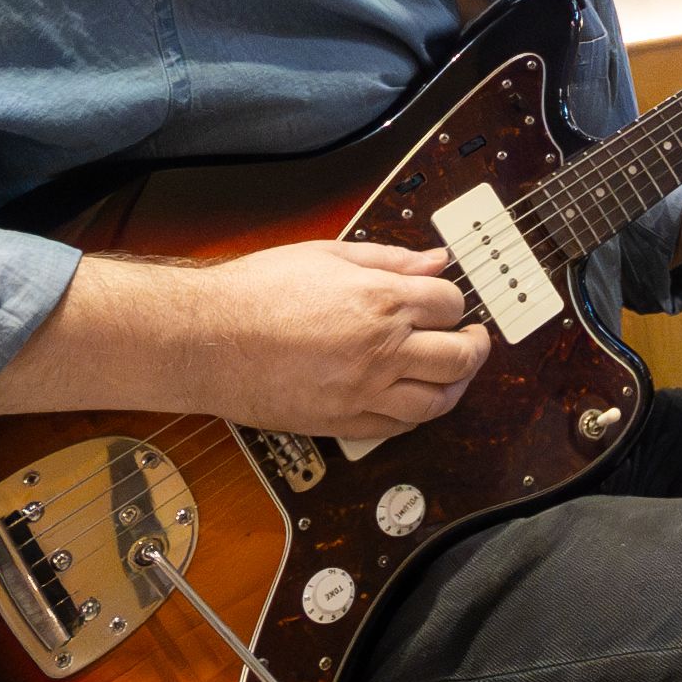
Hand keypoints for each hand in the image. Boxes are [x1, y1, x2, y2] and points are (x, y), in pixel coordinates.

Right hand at [187, 239, 490, 441]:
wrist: (206, 339)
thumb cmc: (256, 292)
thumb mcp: (328, 255)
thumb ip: (390, 259)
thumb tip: (433, 262)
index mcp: (380, 301)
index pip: (450, 304)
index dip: (453, 300)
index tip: (445, 301)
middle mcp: (381, 349)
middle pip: (459, 356)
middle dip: (474, 345)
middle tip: (472, 338)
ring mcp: (363, 391)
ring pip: (438, 400)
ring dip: (455, 385)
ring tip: (452, 371)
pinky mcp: (342, 421)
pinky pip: (400, 426)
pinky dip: (418, 413)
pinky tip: (415, 398)